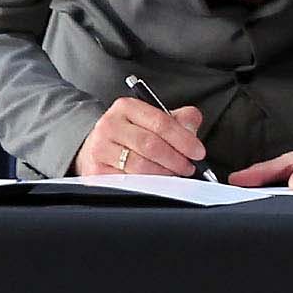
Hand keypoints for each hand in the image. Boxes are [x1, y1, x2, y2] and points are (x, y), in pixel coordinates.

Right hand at [74, 97, 208, 177]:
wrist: (96, 146)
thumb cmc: (130, 133)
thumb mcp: (153, 119)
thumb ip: (178, 119)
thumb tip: (192, 126)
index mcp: (127, 107)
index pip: (161, 123)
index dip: (183, 139)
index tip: (198, 152)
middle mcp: (109, 125)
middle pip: (150, 145)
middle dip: (175, 159)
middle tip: (188, 167)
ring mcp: (99, 149)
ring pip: (139, 165)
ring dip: (163, 174)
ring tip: (175, 175)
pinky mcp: (95, 171)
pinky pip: (127, 181)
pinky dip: (146, 184)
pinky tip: (156, 183)